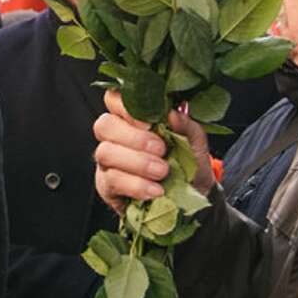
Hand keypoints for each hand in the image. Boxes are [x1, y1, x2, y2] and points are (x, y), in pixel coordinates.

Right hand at [93, 91, 211, 212]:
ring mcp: (108, 162)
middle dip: (133, 137)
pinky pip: (112, 180)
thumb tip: (172, 114)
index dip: (126, 107)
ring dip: (137, 162)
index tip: (150, 122)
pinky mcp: (107, 186)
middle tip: (161, 149)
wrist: (191, 198)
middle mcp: (115, 137)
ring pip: (105, 153)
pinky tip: (154, 190)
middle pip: (104, 125)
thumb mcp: (194, 143)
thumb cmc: (188, 164)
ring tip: (162, 172)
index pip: (114, 99)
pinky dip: (136, 185)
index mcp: (132, 119)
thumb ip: (186, 126)